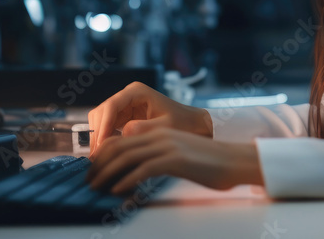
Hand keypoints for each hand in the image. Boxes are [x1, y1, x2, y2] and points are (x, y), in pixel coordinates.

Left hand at [84, 125, 263, 194]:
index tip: (94, 169)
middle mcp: (160, 135)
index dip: (104, 153)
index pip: (122, 138)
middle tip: (88, 180)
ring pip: (127, 156)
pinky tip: (117, 190)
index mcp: (160, 132)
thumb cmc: (210, 162)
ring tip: (95, 187)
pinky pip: (144, 169)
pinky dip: (127, 180)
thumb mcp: (180, 153)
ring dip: (107, 173)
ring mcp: (168, 146)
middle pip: (120, 145)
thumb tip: (138, 168)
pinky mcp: (175, 159)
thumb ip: (159, 155)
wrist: (235, 160)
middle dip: (99, 164)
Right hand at [87, 81, 212, 156]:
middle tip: (98, 156)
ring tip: (101, 158)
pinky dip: (105, 139)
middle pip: (101, 112)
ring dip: (99, 137)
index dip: (103, 126)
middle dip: (98, 133)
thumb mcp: (164, 128)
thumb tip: (122, 133)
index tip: (102, 145)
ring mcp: (124, 105)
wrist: (191, 125)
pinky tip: (109, 154)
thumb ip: (143, 129)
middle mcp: (127, 95)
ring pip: (101, 119)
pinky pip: (107, 126)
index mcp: (136, 92)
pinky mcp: (124, 116)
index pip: (111, 106)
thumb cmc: (181, 124)